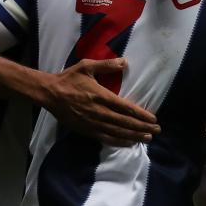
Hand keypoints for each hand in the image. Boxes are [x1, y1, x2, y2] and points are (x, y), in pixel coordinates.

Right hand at [41, 58, 160, 145]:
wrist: (49, 93)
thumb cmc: (69, 78)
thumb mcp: (86, 66)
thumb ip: (106, 64)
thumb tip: (125, 61)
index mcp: (101, 95)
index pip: (125, 107)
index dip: (141, 114)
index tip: (153, 118)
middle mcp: (99, 111)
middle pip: (125, 122)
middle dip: (142, 127)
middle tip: (156, 130)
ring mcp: (92, 123)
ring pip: (117, 132)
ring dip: (134, 135)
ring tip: (148, 138)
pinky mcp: (86, 130)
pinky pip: (105, 138)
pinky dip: (119, 142)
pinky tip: (129, 143)